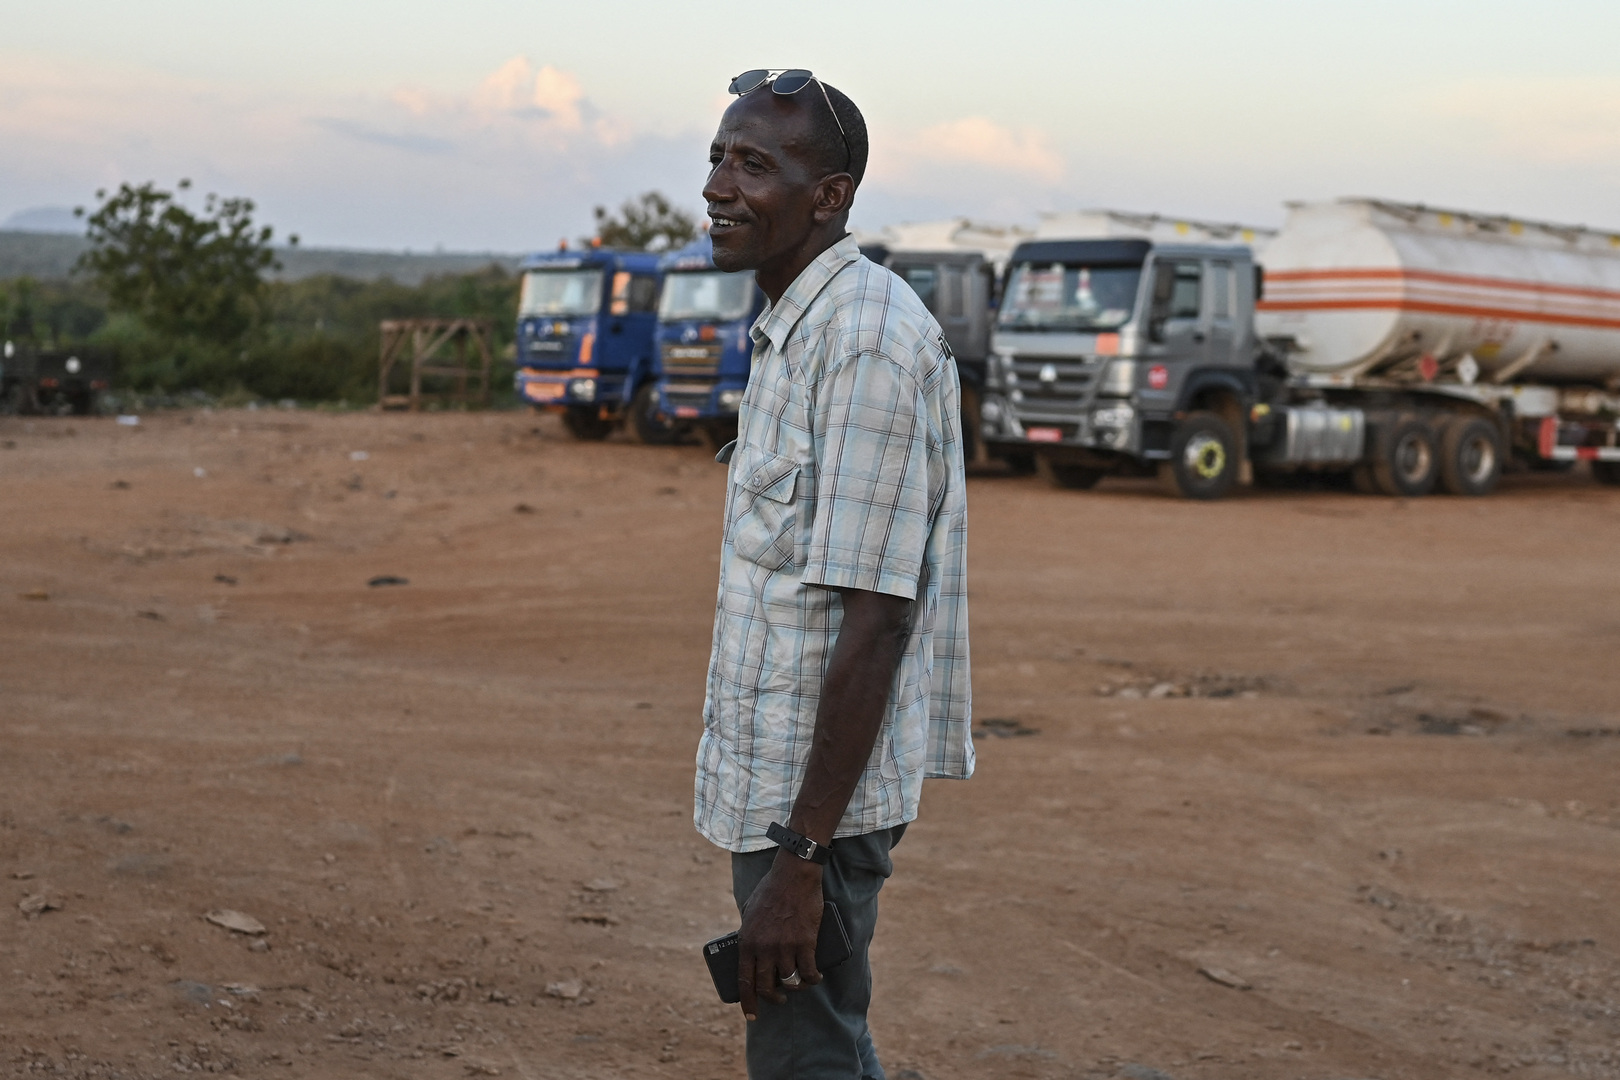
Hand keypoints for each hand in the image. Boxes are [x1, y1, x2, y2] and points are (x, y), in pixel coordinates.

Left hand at [736, 852, 822, 1020]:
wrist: (793, 875)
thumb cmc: (770, 890)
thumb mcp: (749, 912)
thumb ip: (748, 933)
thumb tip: (749, 950)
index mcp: (747, 941)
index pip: (744, 981)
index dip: (748, 1002)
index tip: (751, 1015)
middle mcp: (764, 948)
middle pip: (767, 986)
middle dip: (773, 999)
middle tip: (779, 1000)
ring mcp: (785, 947)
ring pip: (790, 982)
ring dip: (795, 988)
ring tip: (799, 985)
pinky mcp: (805, 943)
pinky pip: (809, 972)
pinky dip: (813, 979)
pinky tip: (816, 978)